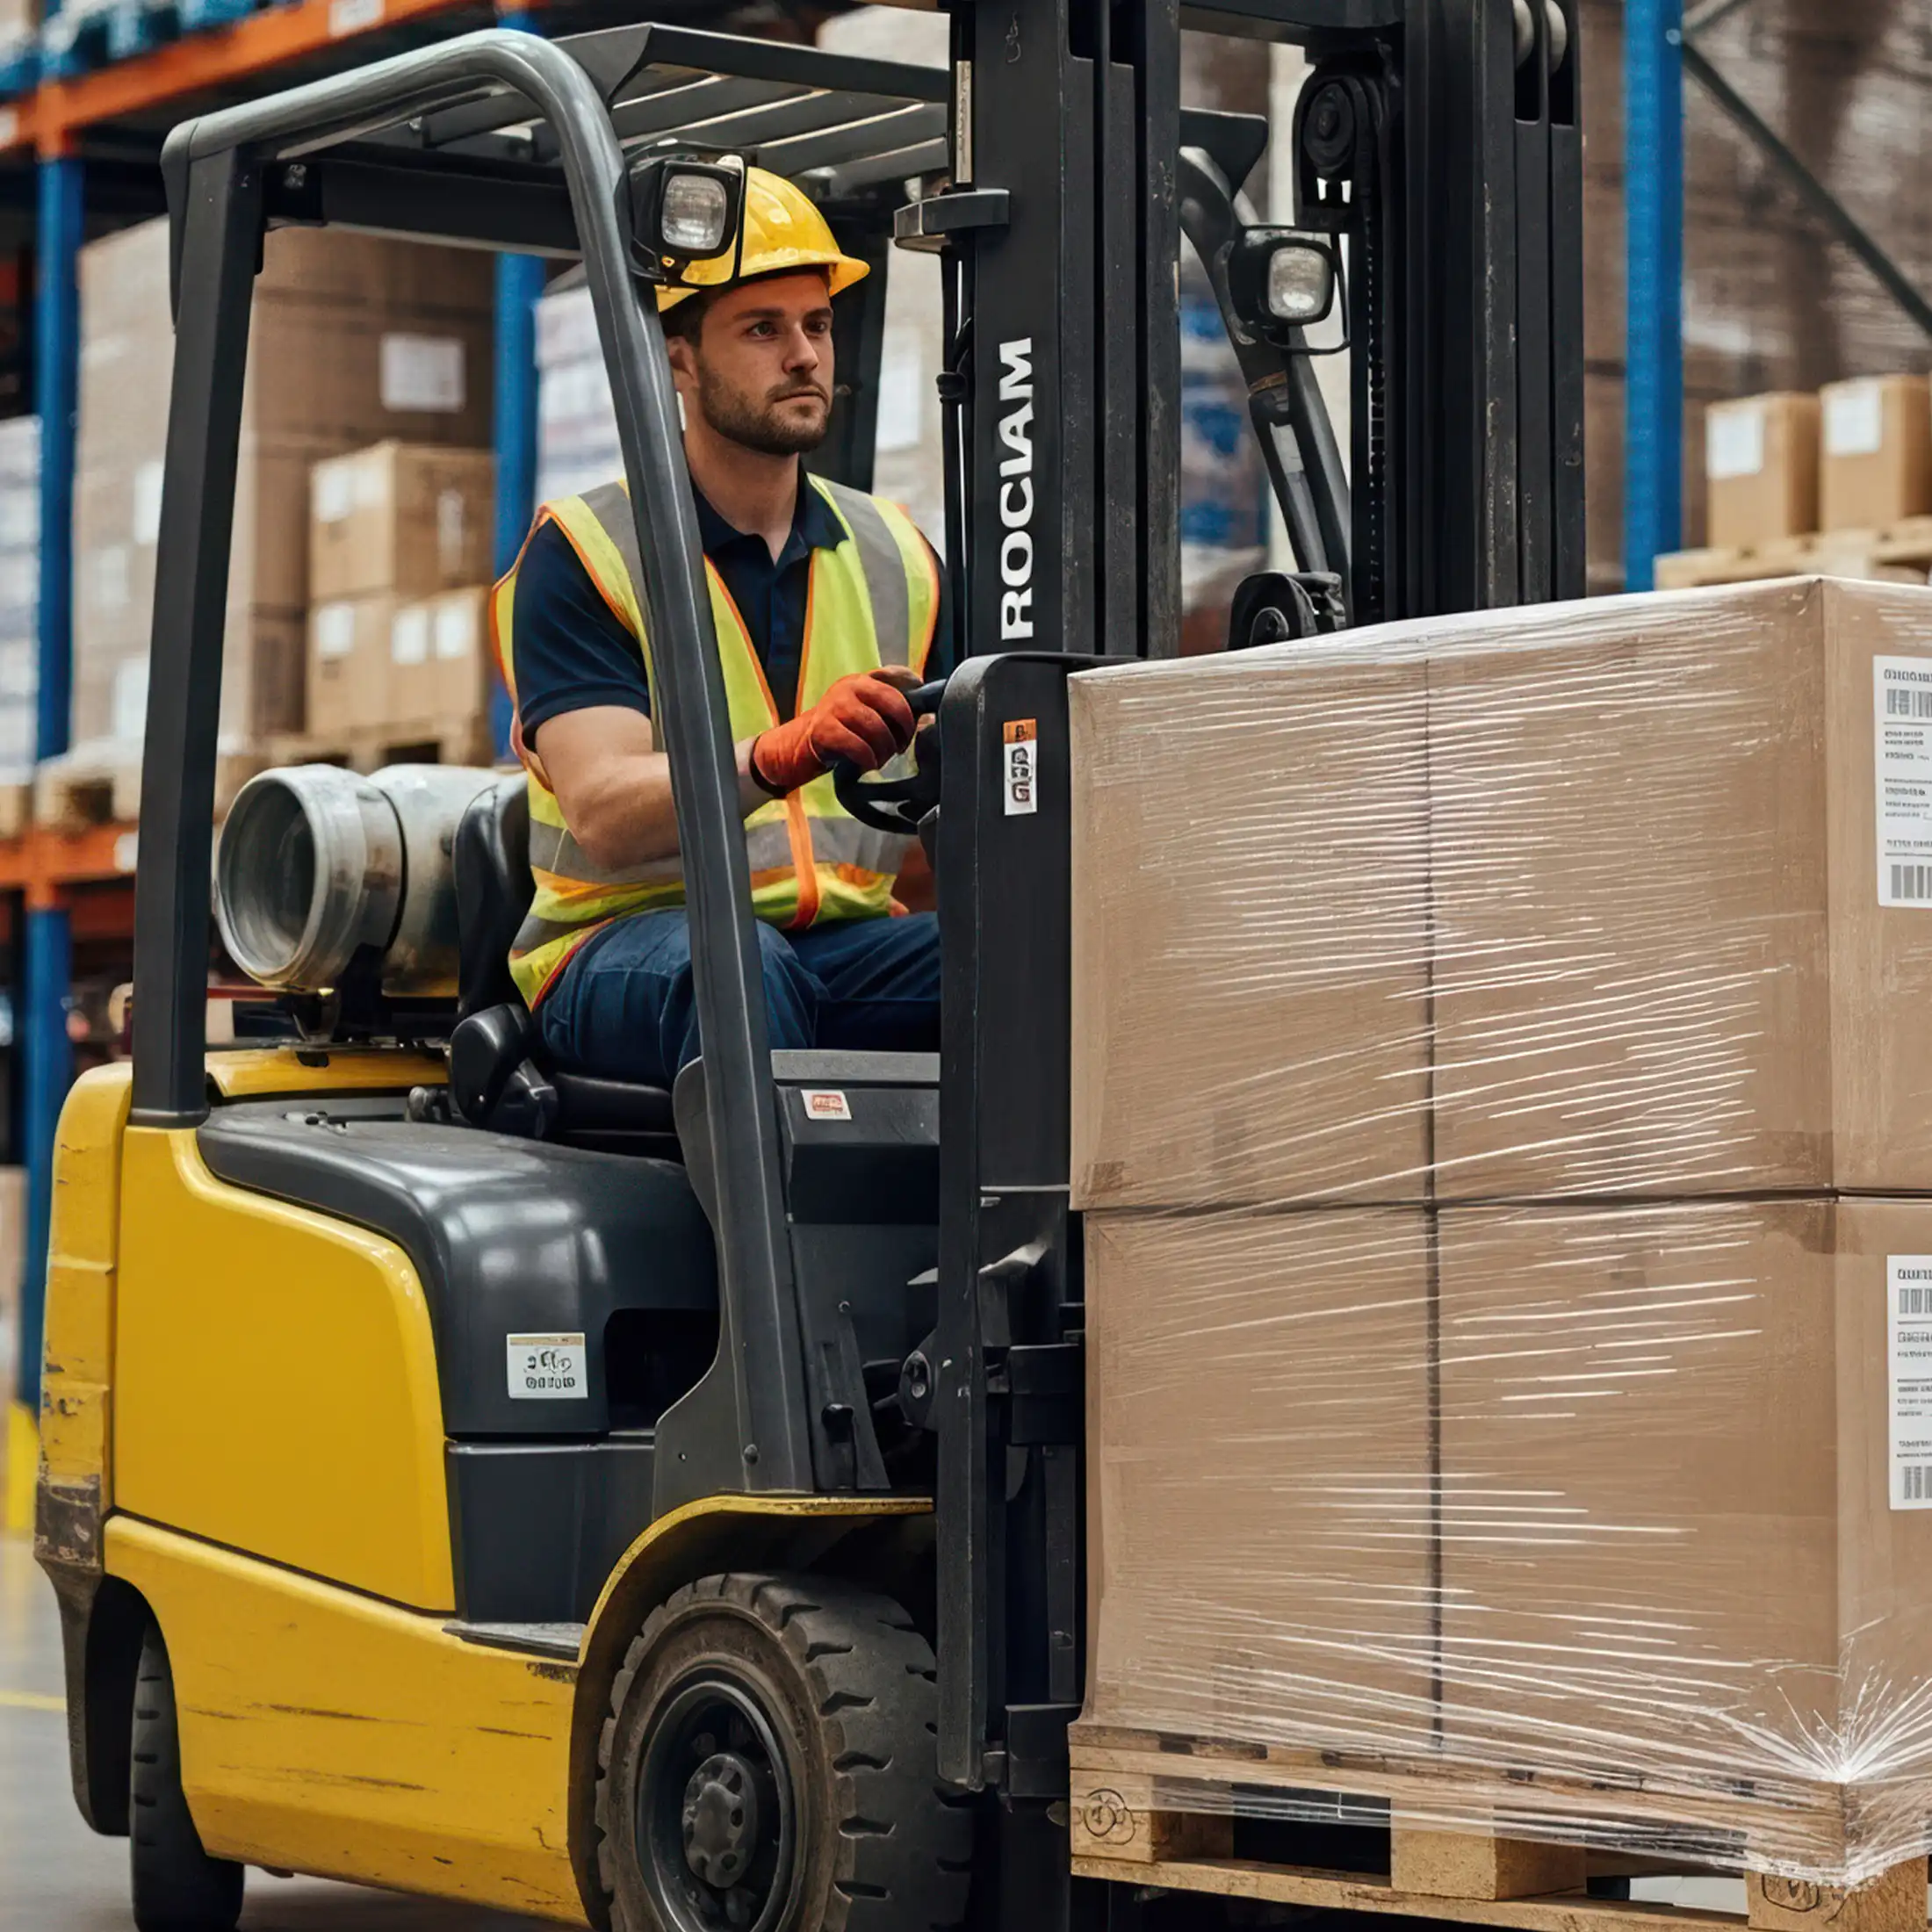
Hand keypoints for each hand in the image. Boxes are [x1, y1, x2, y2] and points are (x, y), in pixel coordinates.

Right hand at [751, 666, 919, 795]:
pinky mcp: (824, 729)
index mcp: (861, 681)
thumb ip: (886, 712)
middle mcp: (848, 687)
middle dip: (904, 730)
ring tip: (880, 759)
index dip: (912, 699)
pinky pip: (859, 746)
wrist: (793, 749)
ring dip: (884, 750)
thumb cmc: (837, 735)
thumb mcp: (861, 715)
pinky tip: (866, 764)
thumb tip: (924, 721)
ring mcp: (835, 706)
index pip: (898, 677)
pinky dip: (868, 759)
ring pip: (877, 728)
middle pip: (894, 703)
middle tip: (899, 747)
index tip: (914, 723)